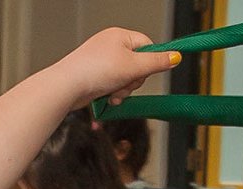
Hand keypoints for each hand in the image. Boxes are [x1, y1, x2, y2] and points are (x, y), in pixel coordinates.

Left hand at [54, 28, 180, 111]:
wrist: (67, 86)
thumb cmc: (95, 71)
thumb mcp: (134, 66)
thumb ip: (157, 62)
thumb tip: (176, 56)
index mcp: (120, 36)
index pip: (148, 46)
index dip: (151, 62)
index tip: (147, 73)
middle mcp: (110, 46)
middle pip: (138, 65)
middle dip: (134, 81)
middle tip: (125, 84)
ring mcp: (102, 61)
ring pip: (126, 78)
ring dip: (123, 90)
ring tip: (113, 94)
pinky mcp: (95, 75)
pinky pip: (113, 85)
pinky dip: (113, 93)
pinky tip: (107, 98)